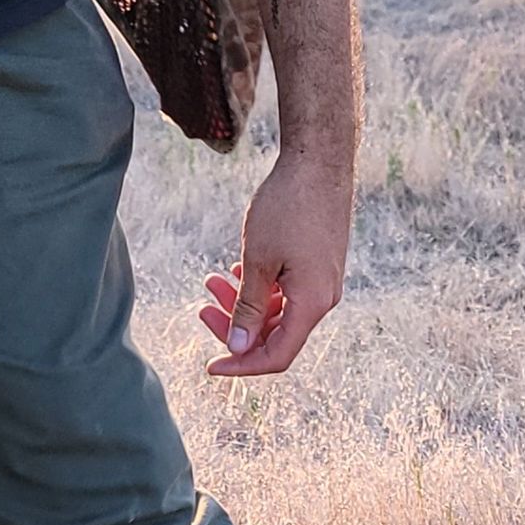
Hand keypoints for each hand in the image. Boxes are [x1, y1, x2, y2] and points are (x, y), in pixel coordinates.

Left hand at [200, 153, 352, 376]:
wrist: (320, 159)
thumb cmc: (289, 205)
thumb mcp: (258, 261)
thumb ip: (248, 308)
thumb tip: (238, 346)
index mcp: (311, 304)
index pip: (276, 356)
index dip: (242, 366)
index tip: (211, 365)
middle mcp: (322, 299)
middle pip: (275, 335)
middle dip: (235, 328)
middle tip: (202, 309)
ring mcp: (322, 282)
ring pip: (278, 311)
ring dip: (244, 303)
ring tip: (213, 281)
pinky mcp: (319, 265)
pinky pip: (287, 292)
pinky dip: (261, 289)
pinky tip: (238, 271)